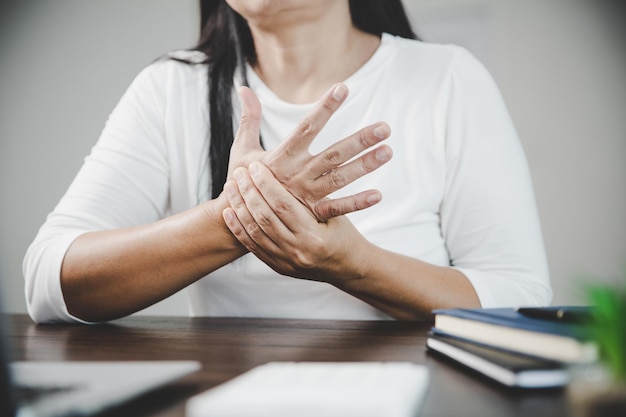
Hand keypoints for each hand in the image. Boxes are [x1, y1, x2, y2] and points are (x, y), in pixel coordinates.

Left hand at [223, 162, 366, 283]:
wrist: (348, 268)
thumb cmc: (344, 234)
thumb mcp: (335, 214)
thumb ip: (313, 198)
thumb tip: (291, 167)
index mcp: (314, 236)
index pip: (283, 205)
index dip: (266, 184)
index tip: (256, 166)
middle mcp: (298, 251)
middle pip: (264, 217)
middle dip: (249, 192)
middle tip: (239, 172)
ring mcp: (285, 262)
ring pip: (255, 231)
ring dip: (240, 207)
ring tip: (231, 187)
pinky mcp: (277, 267)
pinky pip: (252, 246)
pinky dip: (239, 228)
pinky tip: (229, 212)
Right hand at [227, 84, 391, 220]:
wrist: (237, 220)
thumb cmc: (241, 181)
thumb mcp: (242, 149)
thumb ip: (249, 118)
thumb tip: (244, 88)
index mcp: (281, 156)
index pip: (307, 127)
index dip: (324, 108)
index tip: (343, 88)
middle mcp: (297, 174)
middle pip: (333, 154)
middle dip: (359, 140)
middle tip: (384, 128)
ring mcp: (305, 195)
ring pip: (339, 178)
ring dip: (364, 166)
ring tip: (387, 152)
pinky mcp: (310, 214)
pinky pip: (335, 209)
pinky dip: (356, 203)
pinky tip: (378, 195)